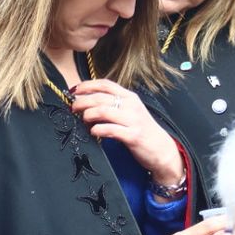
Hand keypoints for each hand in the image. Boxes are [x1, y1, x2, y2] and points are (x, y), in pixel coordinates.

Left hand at [68, 79, 183, 185]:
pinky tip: (93, 132)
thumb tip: (85, 101)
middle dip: (82, 102)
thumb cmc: (140, 130)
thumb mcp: (128, 112)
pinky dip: (97, 130)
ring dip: (87, 115)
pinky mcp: (133, 135)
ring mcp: (133, 120)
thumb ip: (111, 105)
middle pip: (100, 98)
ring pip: (102, 111)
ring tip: (83, 120)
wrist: (161, 149)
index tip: (74, 91)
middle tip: (73, 108)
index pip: (105, 84)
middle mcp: (132, 105)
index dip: (87, 85)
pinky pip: (109, 130)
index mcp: (129, 97)